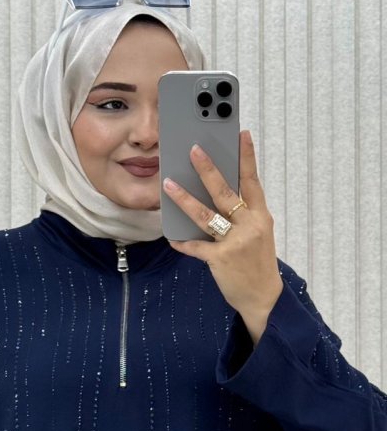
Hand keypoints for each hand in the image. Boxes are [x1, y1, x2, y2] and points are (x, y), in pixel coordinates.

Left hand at [163, 130, 282, 343]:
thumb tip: (216, 194)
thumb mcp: (258, 233)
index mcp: (261, 216)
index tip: (242, 134)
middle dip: (208, 170)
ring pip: (206, 215)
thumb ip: (242, 215)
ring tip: (168, 184)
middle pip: (226, 192)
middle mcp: (250, 225)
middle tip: (194, 150)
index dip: (247, 157)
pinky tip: (171, 237)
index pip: (253, 181)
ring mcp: (235, 242)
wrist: (263, 296)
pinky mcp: (220, 259)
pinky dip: (182, 242)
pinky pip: (195, 246)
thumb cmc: (256, 262)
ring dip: (184, 199)